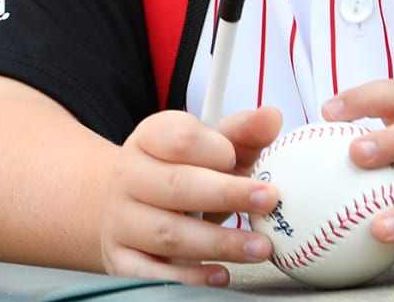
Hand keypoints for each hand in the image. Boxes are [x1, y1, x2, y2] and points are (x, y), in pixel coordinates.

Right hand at [101, 106, 283, 285]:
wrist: (122, 205)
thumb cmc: (178, 172)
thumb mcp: (209, 147)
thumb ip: (243, 133)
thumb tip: (272, 118)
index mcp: (150, 138)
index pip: (180, 138)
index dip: (215, 150)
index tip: (238, 160)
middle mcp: (129, 177)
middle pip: (177, 185)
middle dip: (227, 194)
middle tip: (268, 200)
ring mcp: (121, 219)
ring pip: (169, 233)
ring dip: (219, 242)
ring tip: (260, 246)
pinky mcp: (122, 259)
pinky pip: (154, 272)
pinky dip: (189, 276)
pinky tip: (221, 274)